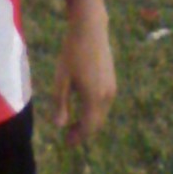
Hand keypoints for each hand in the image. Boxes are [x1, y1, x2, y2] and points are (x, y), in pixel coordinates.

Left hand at [53, 17, 115, 144]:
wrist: (91, 29)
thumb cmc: (72, 52)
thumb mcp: (61, 79)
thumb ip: (61, 103)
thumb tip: (60, 125)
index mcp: (94, 97)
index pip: (89, 127)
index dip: (78, 138)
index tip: (67, 144)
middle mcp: (107, 96)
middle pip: (97, 123)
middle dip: (84, 132)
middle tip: (68, 137)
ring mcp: (112, 88)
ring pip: (102, 114)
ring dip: (89, 122)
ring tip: (73, 124)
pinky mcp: (112, 81)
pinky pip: (104, 104)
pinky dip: (94, 111)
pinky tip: (82, 107)